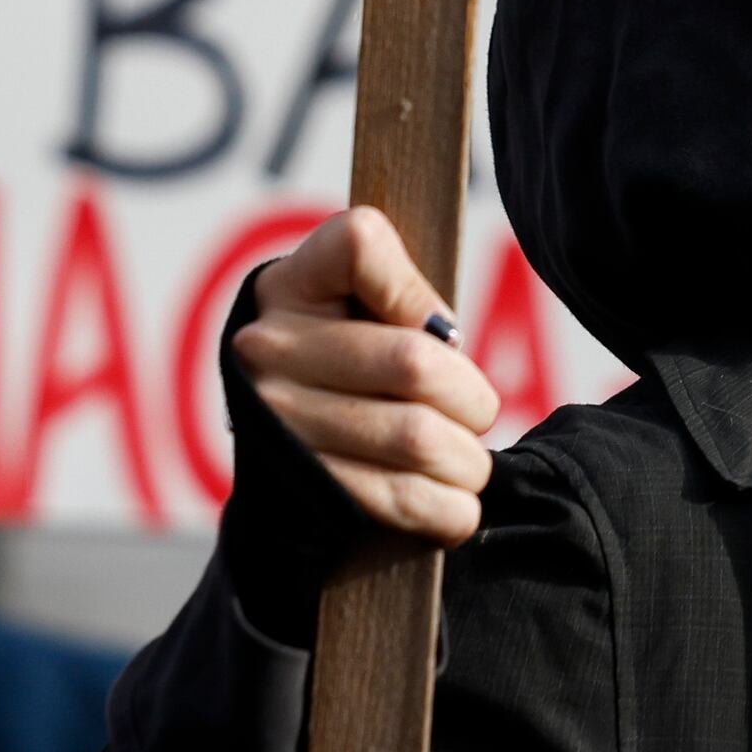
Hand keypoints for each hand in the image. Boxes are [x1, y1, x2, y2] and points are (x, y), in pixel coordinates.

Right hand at [235, 207, 500, 543]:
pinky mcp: (303, 483)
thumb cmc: (342, 350)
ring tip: (471, 464)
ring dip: (466, 460)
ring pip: (415, 436)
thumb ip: (399, 289)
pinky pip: (397, 497)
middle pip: (414, 364)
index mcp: (294, 281)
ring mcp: (279, 418)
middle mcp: (271, 346)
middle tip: (480, 413)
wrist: (274, 433)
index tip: (441, 329)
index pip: (360, 244)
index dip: (418, 290)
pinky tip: (458, 504)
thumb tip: (446, 338)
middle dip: (471, 399)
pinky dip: (446, 507)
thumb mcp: (356, 297)